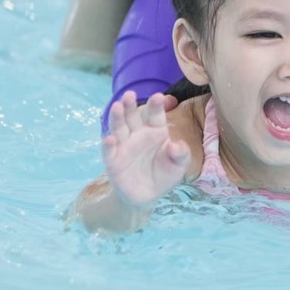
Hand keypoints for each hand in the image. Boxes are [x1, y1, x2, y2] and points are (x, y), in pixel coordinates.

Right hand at [103, 91, 190, 207]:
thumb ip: (181, 154)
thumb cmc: (165, 174)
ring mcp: (124, 146)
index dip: (156, 105)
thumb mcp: (179, 165)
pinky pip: (109, 151)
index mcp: (155, 130)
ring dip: (117, 117)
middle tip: (130, 94)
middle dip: (130, 105)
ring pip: (119, 128)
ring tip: (116, 106)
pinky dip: (108, 145)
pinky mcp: (113, 161)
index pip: (155, 115)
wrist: (148, 195)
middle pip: (132, 116)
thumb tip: (176, 145)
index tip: (159, 97)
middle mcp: (138, 134)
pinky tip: (110, 139)